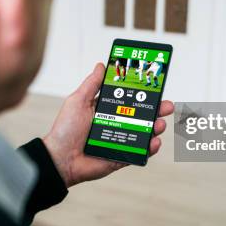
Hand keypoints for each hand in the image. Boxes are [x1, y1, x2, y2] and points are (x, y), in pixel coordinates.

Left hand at [43, 63, 173, 187]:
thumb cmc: (65, 130)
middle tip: (166, 105)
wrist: (60, 159)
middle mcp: (116, 123)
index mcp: (106, 109)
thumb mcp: (78, 101)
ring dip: (156, 127)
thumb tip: (102, 65)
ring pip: (144, 133)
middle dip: (157, 109)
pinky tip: (153, 142)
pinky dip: (150, 148)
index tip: (155, 84)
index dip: (142, 92)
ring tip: (159, 124)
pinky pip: (140, 153)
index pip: (129, 97)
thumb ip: (92, 84)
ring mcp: (120, 141)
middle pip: (142, 114)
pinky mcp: (122, 157)